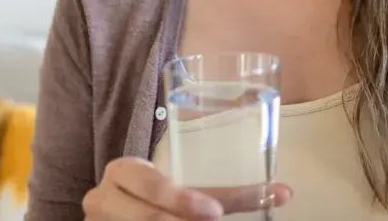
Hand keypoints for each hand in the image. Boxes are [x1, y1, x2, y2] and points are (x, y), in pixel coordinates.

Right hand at [83, 157, 291, 219]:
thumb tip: (285, 193)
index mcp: (123, 171)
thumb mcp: (186, 192)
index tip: (214, 212)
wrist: (115, 213)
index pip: (151, 182)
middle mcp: (101, 198)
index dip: (180, 199)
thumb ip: (228, 194)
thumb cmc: (157, 197)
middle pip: (147, 217)